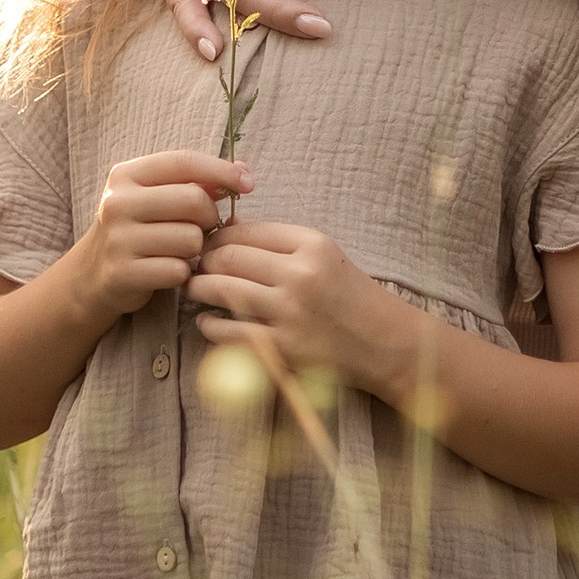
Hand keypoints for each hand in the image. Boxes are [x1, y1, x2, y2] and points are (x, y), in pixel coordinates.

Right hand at [79, 152, 250, 312]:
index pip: (184, 162)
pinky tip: (169, 270)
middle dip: (210, 216)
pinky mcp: (122, 273)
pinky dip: (182, 273)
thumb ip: (195, 182)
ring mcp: (118, 239)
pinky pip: (178, 270)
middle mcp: (118, 202)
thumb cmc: (138, 228)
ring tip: (180, 250)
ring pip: (190, 238)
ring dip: (195, 248)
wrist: (93, 274)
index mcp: (126, 175)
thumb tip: (243, 172)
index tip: (248, 183)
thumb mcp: (156, 196)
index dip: (221, 170)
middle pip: (193, 200)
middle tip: (203, 227)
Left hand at [184, 218, 412, 392]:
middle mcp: (299, 275)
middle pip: (228, 257)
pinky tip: (206, 321)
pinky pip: (230, 332)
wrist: (383, 341)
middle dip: (204, 260)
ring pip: (223, 290)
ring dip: (200, 288)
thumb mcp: (323, 254)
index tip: (208, 242)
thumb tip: (228, 231)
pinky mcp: (283, 349)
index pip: (246, 230)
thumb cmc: (350, 294)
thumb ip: (280, 242)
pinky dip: (209, 325)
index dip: (218, 235)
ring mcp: (290, 313)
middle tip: (195, 265)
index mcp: (310, 244)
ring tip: (194, 288)